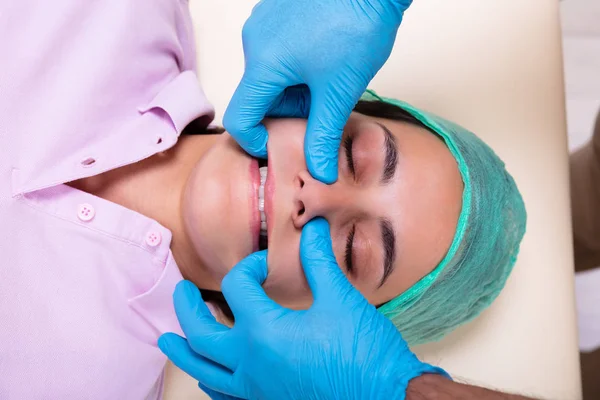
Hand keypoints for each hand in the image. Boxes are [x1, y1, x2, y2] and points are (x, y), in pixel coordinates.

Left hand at [159, 218, 447, 399]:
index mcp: (263, 332)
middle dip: (186, 308)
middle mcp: (249, 364)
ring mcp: (254, 391)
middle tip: (179, 291)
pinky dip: (210, 381)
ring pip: (203, 370)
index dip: (249, 266)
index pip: (238, 287)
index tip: (265, 264)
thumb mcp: (341, 300)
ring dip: (185, 350)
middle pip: (200, 333)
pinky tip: (210, 377)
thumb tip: (312, 228)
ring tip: (170, 341)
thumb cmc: (364, 355)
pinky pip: (223, 395)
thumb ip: (319, 262)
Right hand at [223, 0, 411, 182]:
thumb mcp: (339, 91)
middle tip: (324, 107)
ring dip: (295, 88)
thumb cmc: (357, 23)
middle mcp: (255, 40)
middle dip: (288, 110)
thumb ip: (323, 136)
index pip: (240, 117)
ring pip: (271, 75)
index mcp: (263, 63)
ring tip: (331, 78)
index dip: (255, 141)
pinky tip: (326, 60)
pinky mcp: (278, 11)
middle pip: (259, 96)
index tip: (278, 147)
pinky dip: (297, 67)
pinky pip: (278, 51)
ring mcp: (265, 22)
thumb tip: (320, 173)